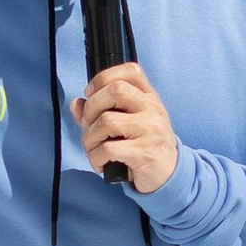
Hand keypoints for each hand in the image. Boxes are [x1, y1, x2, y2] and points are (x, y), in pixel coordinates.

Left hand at [72, 63, 179, 193]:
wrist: (169, 175)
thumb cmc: (145, 146)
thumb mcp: (129, 123)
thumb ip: (101, 111)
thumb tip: (76, 104)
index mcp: (149, 97)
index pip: (131, 71)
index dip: (103, 77)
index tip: (90, 93)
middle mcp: (152, 109)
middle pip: (115, 90)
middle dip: (91, 108)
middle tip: (89, 125)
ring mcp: (150, 130)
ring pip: (107, 121)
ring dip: (89, 138)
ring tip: (93, 149)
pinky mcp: (144, 153)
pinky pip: (108, 149)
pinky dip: (95, 157)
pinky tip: (100, 163)